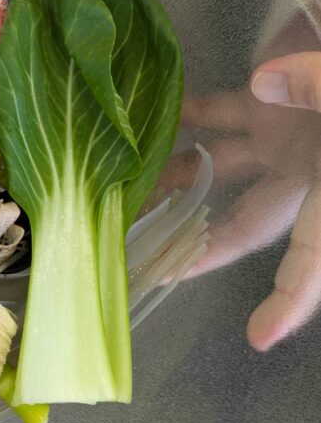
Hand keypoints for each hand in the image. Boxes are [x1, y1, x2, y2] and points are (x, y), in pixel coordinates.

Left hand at [163, 53, 320, 351]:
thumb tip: (264, 87)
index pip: (316, 258)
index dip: (292, 300)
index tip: (259, 335)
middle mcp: (306, 172)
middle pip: (243, 223)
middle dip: (194, 244)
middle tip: (141, 261)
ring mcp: (284, 136)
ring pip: (218, 169)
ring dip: (174, 178)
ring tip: (120, 192)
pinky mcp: (269, 99)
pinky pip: (218, 115)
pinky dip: (184, 118)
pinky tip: (143, 121)